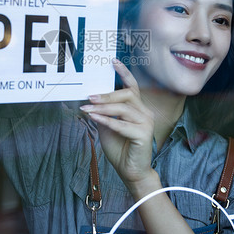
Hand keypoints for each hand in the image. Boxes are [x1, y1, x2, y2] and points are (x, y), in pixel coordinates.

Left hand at [80, 59, 155, 187]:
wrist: (130, 172)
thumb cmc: (120, 149)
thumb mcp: (106, 127)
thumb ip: (101, 113)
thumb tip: (87, 101)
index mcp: (137, 108)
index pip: (132, 87)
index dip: (124, 73)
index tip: (113, 61)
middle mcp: (144, 113)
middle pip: (127, 95)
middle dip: (107, 95)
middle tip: (90, 96)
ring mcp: (146, 123)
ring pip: (123, 109)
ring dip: (103, 108)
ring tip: (88, 109)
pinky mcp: (143, 135)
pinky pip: (122, 124)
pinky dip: (106, 120)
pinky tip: (94, 118)